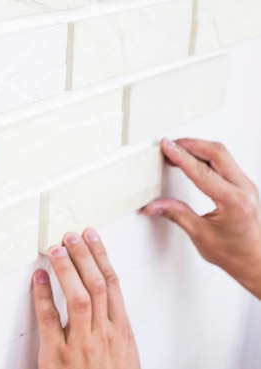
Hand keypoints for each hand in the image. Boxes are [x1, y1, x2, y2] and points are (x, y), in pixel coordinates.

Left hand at [32, 229, 140, 368]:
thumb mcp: (124, 356)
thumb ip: (114, 328)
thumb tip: (106, 301)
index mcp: (120, 332)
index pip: (113, 284)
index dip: (101, 256)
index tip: (92, 236)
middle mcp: (103, 334)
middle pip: (97, 284)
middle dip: (84, 255)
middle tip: (71, 234)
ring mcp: (82, 345)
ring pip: (78, 297)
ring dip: (66, 269)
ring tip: (55, 248)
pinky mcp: (58, 355)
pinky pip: (50, 319)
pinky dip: (43, 296)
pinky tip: (38, 279)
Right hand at [143, 138, 260, 298]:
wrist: (255, 261)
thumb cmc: (235, 253)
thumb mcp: (200, 234)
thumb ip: (176, 214)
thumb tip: (154, 205)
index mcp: (234, 201)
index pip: (202, 171)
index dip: (181, 156)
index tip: (167, 147)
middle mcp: (244, 189)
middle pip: (216, 152)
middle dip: (190, 144)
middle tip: (170, 145)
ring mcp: (246, 185)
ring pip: (222, 154)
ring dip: (198, 148)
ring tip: (178, 150)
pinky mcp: (244, 185)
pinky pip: (225, 161)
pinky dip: (206, 156)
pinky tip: (194, 159)